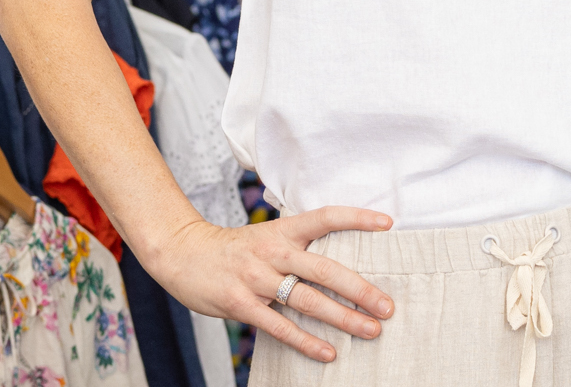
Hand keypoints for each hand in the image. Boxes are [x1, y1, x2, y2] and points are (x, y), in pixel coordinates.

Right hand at [141, 208, 395, 362]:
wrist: (182, 254)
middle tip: (387, 306)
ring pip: (307, 300)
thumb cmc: (232, 250)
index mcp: (281, 231)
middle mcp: (272, 252)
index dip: (356, 218)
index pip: (324, 217)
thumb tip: (340, 264)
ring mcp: (256, 279)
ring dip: (342, 317)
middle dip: (359, 288)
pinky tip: (328, 352)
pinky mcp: (241, 304)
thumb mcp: (265, 238)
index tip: (387, 224)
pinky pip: (279, 326)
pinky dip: (306, 341)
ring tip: (370, 330)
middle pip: (324, 269)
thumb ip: (297, 247)